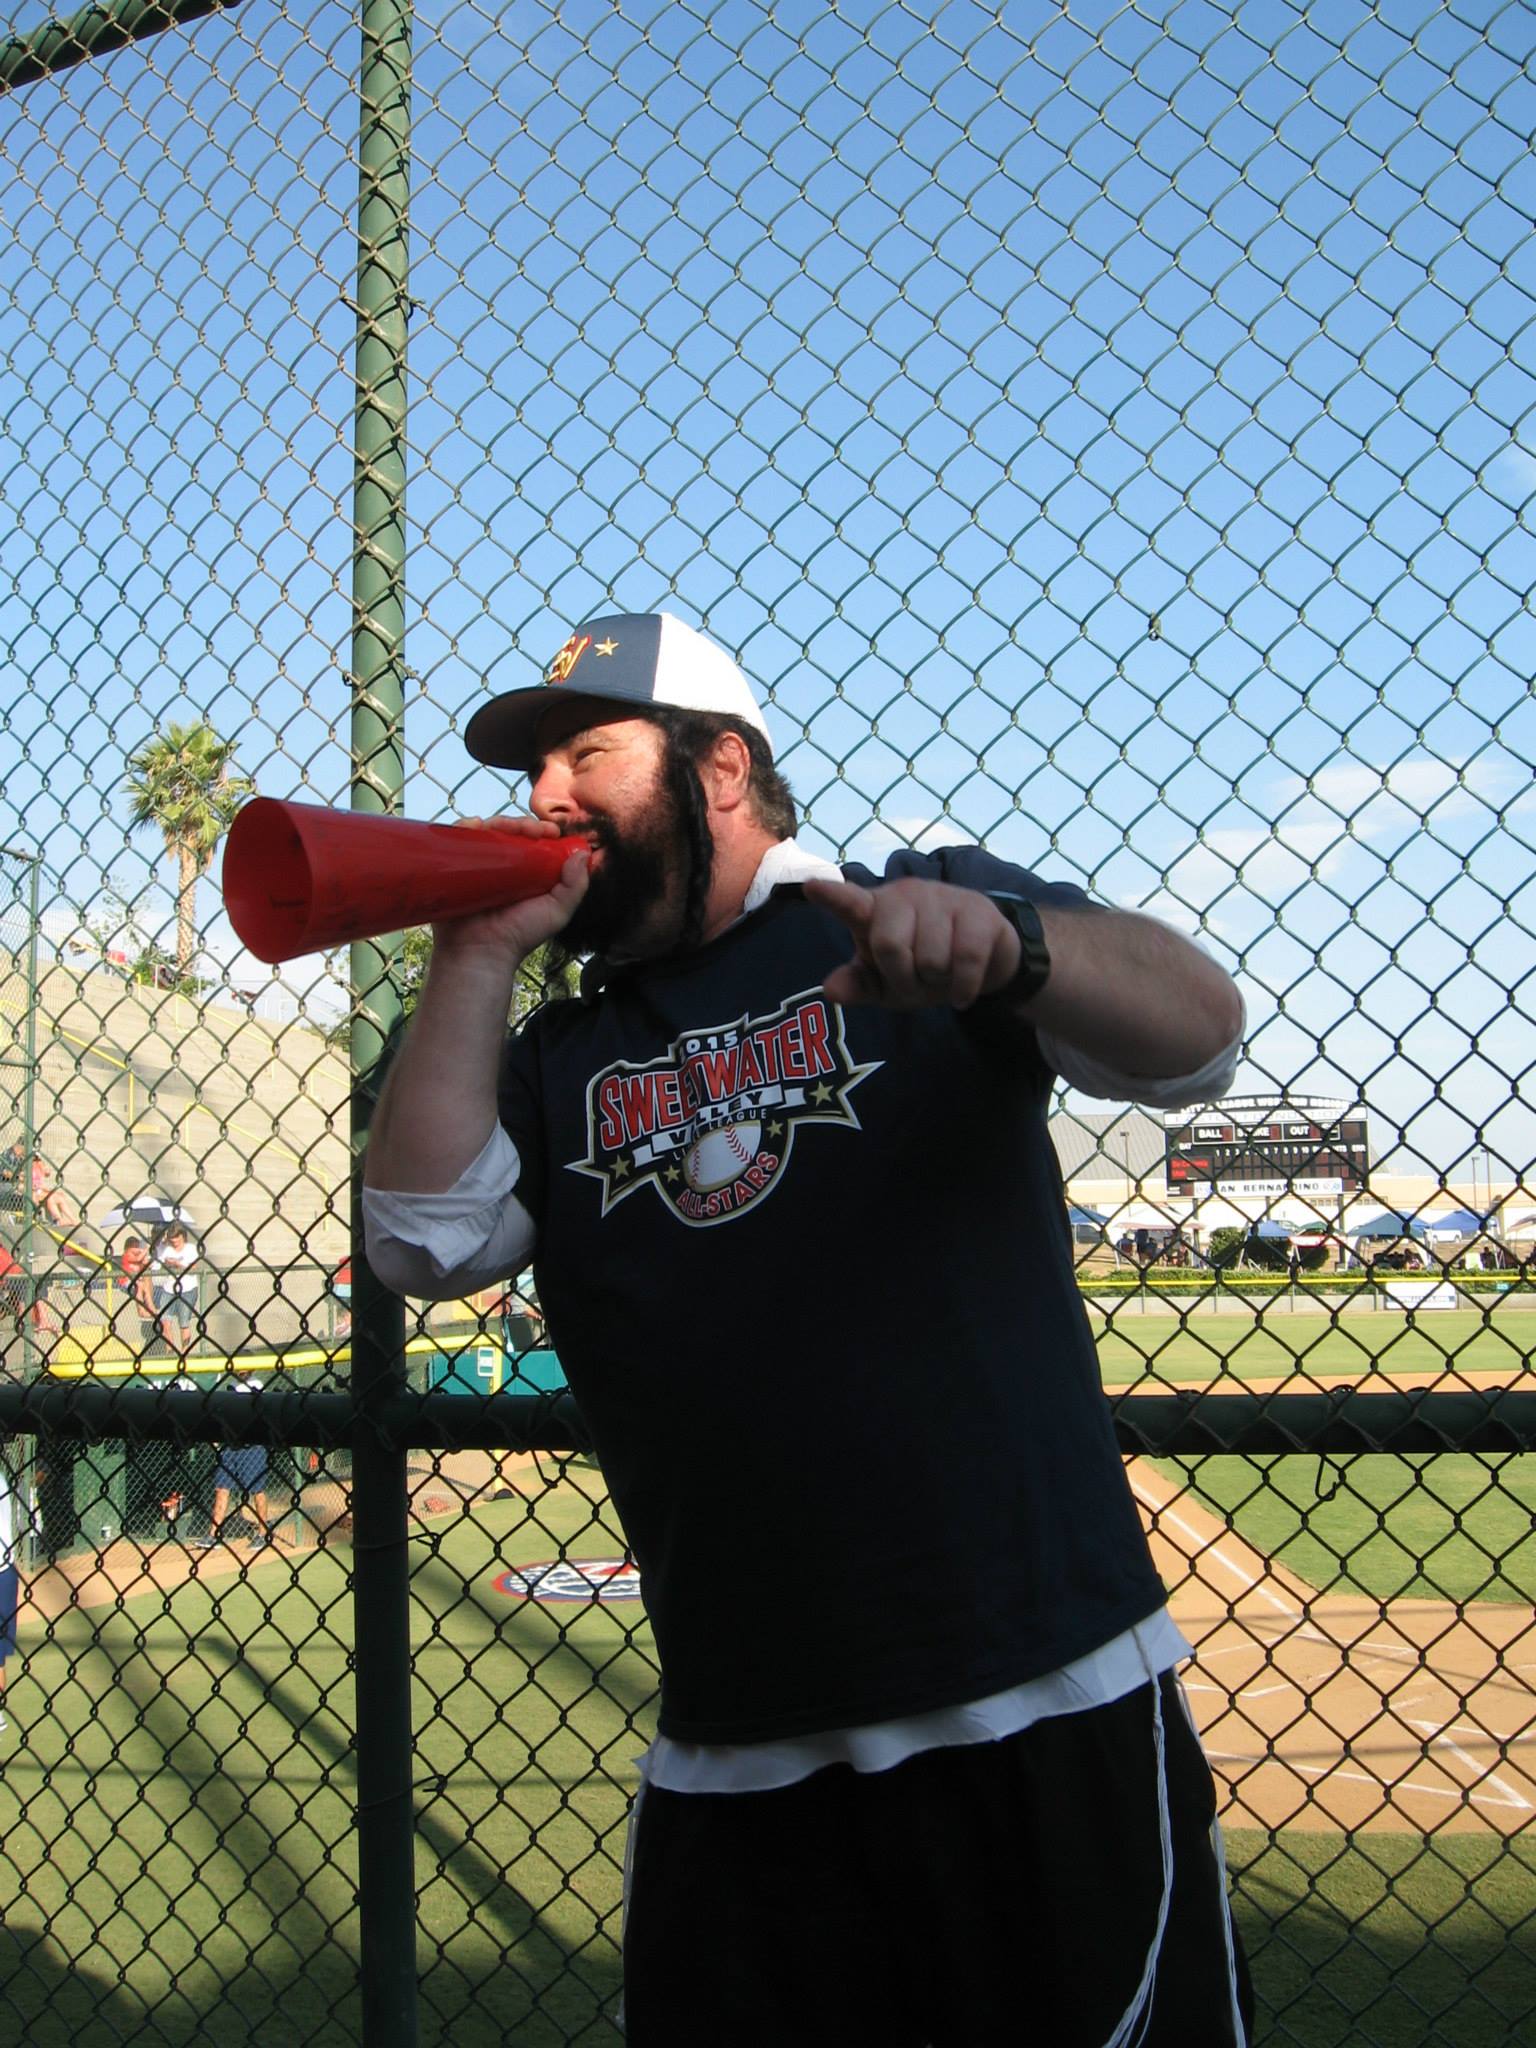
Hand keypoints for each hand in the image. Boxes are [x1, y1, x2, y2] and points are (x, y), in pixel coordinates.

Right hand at [431, 817, 590, 962]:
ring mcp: (476, 866)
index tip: (552, 831)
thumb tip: (583, 853)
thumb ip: (575, 887)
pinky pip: (456, 840)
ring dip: (497, 822)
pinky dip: (465, 827)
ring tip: (504, 827)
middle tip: (531, 830)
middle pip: (510, 833)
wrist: (481, 952)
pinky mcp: (452, 867)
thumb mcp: (557, 912)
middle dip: (521, 824)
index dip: (542, 831)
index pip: (533, 841)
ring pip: (486, 832)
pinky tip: (474, 825)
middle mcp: (500, 867)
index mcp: (525, 873)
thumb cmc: (520, 936)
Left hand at [802, 877, 1019, 1009]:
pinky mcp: (978, 910)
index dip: (832, 896)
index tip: (811, 886)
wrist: (982, 960)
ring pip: (931, 959)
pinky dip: (963, 987)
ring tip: (942, 973)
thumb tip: (830, 990)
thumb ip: (857, 985)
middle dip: (903, 977)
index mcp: (874, 911)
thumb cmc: (920, 968)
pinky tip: (961, 990)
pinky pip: (966, 960)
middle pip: (889, 946)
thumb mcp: (885, 984)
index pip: (849, 903)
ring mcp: (942, 897)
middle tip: (915, 977)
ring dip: (937, 982)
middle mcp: (905, 896)